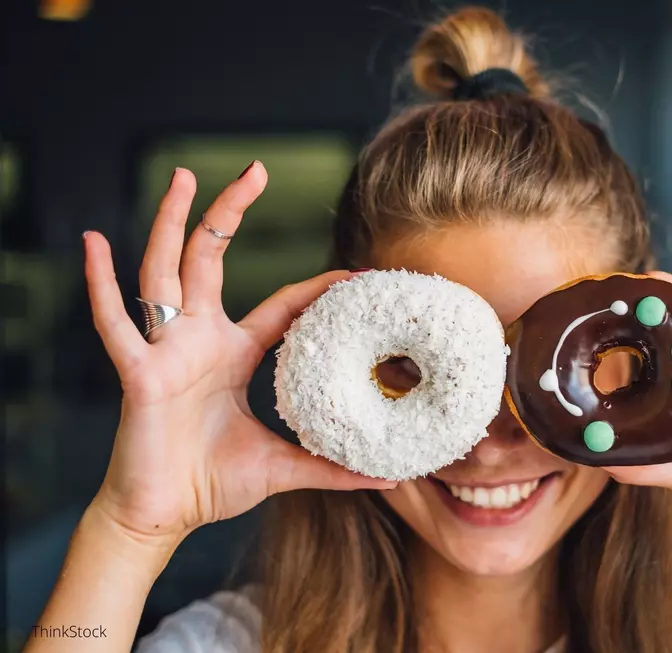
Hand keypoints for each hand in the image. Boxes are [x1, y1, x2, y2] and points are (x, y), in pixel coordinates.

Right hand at [85, 163, 393, 545]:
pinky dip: (100, 285)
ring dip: (171, 223)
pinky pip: (114, 324)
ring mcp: (165, 351)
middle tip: (255, 169)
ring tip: (184, 176)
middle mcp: (198, 340)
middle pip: (212, 259)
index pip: (281, 305)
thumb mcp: (283, 467)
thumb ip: (330, 467)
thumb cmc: (210, 484)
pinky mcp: (138, 373)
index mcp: (231, 353)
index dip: (317, 288)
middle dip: (230, 212)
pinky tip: (93, 242)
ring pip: (166, 272)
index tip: (356, 273)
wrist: (161, 516)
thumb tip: (384, 477)